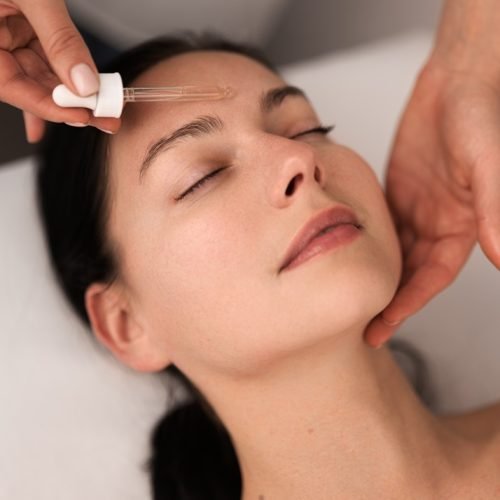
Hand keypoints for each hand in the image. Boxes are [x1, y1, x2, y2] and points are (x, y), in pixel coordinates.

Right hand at [0, 0, 120, 142]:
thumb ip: (59, 39)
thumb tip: (84, 82)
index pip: (13, 87)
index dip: (50, 107)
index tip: (84, 116)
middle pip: (31, 86)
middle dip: (71, 105)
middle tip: (107, 118)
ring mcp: (5, 36)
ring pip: (42, 75)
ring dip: (75, 92)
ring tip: (107, 106)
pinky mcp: (20, 27)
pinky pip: (42, 58)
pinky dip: (64, 74)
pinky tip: (81, 102)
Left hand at [364, 57, 499, 347]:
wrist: (455, 83)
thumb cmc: (479, 117)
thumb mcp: (486, 165)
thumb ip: (495, 208)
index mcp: (460, 227)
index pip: (431, 277)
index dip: (408, 304)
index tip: (383, 326)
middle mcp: (437, 224)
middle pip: (409, 274)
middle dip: (387, 301)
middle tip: (360, 328)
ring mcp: (415, 210)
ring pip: (390, 254)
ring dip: (373, 276)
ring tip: (347, 298)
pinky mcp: (396, 194)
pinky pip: (377, 226)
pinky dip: (363, 243)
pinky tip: (342, 255)